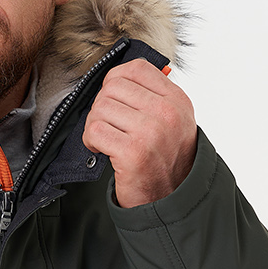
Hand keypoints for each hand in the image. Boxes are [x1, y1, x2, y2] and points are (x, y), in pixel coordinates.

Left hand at [82, 57, 196, 207]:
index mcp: (177, 100)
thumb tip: (117, 77)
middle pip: (113, 87)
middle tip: (109, 125)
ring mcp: (150, 132)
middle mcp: (167, 113)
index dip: (114, 81)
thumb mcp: (173, 120)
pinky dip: (91, 140)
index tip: (114, 100)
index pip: (135, 69)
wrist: (171, 199)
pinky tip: (102, 149)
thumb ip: (152, 95)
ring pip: (100, 107)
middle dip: (102, 106)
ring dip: (95, 124)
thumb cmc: (166, 160)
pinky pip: (95, 130)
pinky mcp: (132, 153)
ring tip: (106, 139)